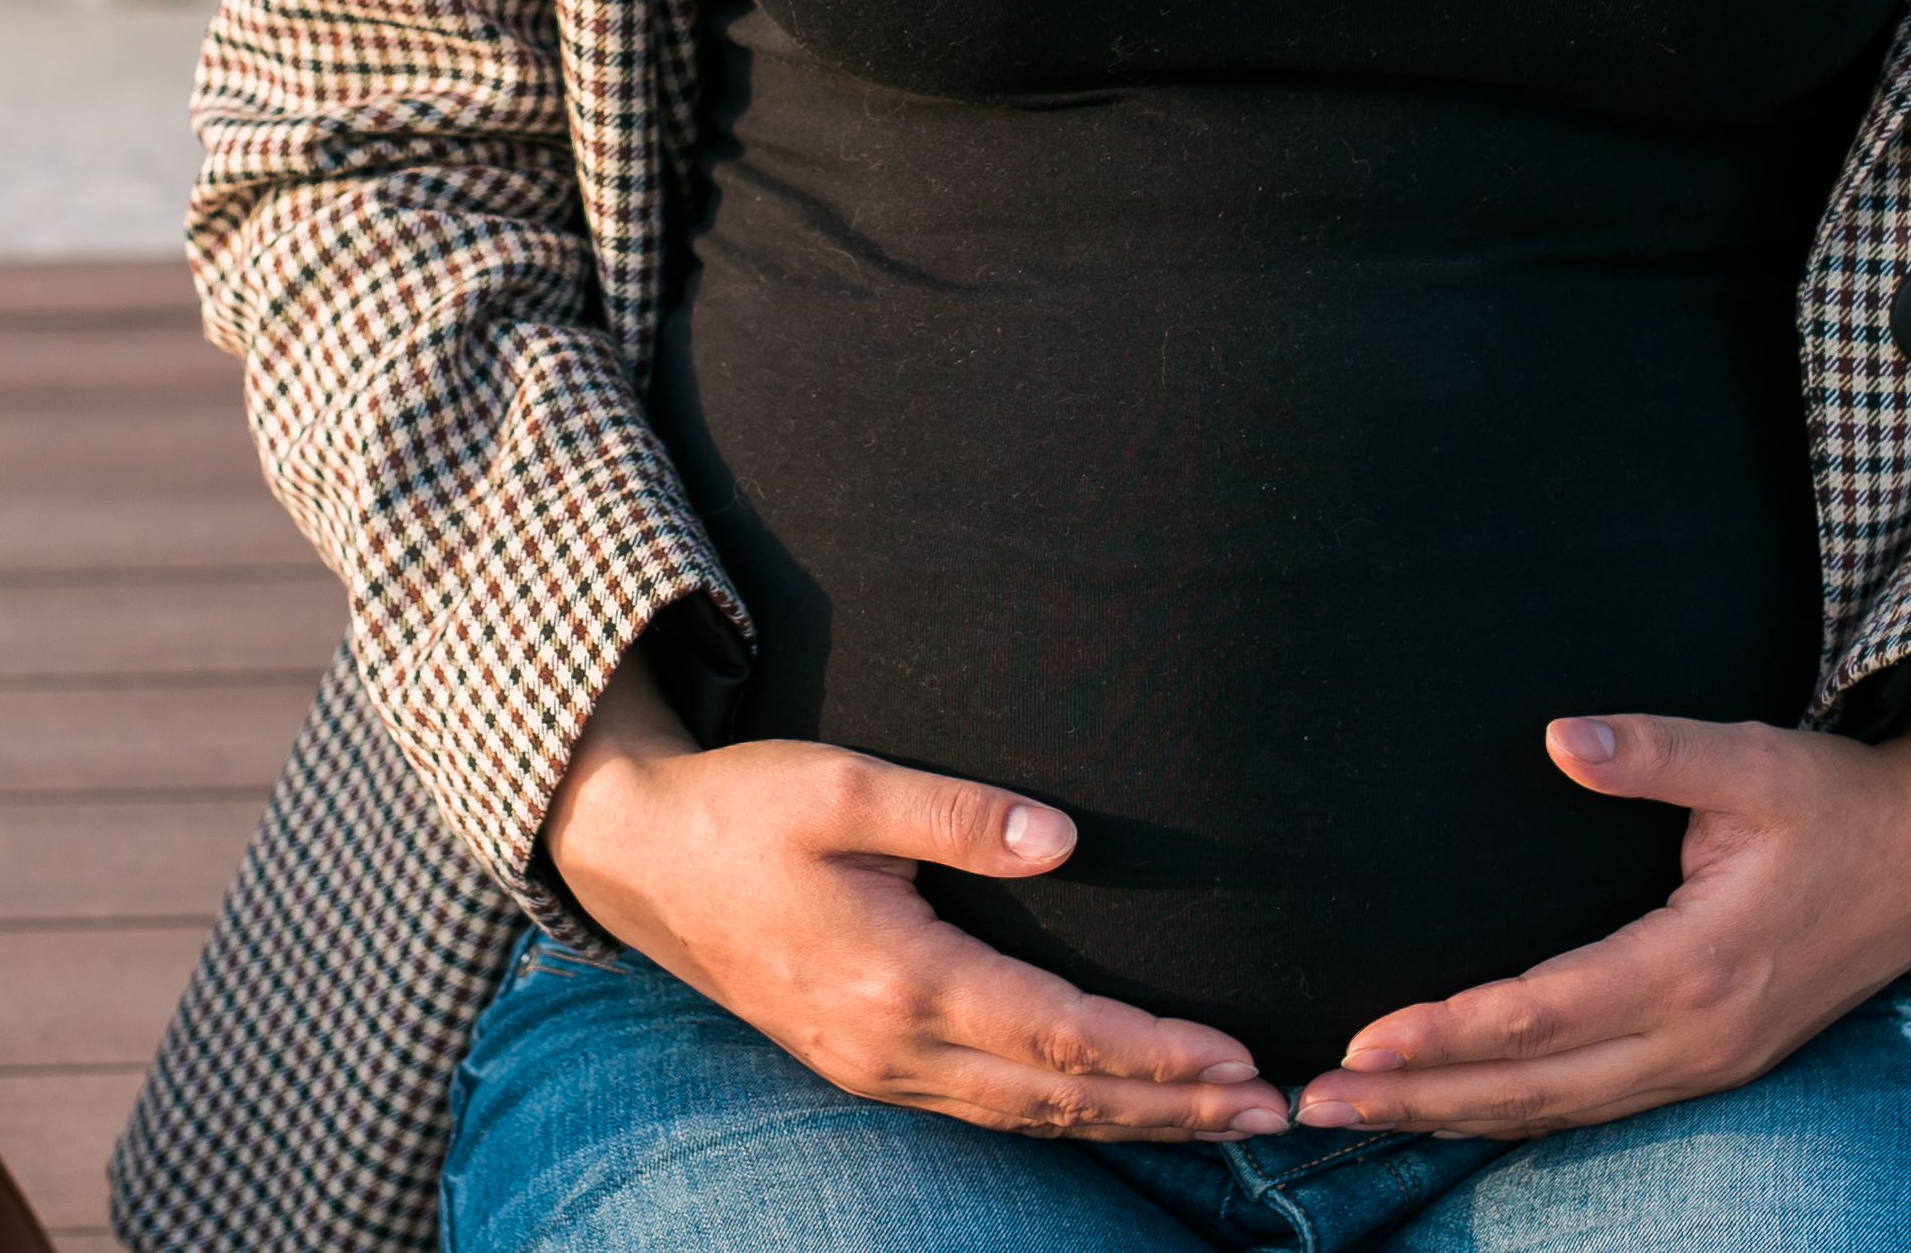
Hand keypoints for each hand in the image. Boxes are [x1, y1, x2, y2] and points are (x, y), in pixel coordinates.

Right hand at [539, 656, 1286, 1140]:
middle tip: (1271, 1113)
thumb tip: (1065, 841)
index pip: (1061, 1036)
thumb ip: (956, 813)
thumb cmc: (743, 810)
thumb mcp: (841, 787)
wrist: (639, 860)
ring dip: (1128, 1122)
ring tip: (1218, 1120)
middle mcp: (894, 1047)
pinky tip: (1106, 1109)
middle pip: (1060, 1099)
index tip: (1243, 1061)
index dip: (1158, 1054)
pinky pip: (984, 1111)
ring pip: (1026, 1119)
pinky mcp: (863, 1066)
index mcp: (901, 980)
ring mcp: (875, 1069)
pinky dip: (1062, 1118)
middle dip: (1172, 1109)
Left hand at [1295, 679, 1910, 1140]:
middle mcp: (1696, 1036)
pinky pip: (1593, 1107)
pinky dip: (1515, 1116)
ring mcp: (1707, 1062)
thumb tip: (1558, 739)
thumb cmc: (1832, 799)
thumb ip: (1653, 750)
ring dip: (1453, 1118)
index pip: (1540, 1013)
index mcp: (1694, 964)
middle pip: (1532, 1088)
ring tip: (1356, 1115)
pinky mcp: (1713, 1064)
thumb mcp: (1751, 758)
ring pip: (1557, 1111)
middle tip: (1313, 1102)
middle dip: (1417, 1099)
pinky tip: (1454, 1113)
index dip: (1445, 1033)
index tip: (1358, 1038)